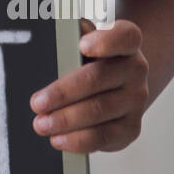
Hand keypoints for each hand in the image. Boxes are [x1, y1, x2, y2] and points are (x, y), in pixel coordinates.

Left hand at [29, 18, 149, 153]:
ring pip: (98, 110)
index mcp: (126, 43)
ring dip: (65, 119)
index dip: (105, 40)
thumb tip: (59, 33)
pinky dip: (77, 140)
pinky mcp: (131, 128)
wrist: (119, 87)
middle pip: (98, 78)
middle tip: (37, 103)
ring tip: (41, 123)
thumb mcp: (86, 42)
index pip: (125, 36)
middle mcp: (136, 70)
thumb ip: (73, 35)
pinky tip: (58, 138)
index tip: (82, 46)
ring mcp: (136, 100)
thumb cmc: (95, 61)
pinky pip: (102, 136)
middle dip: (63, 93)